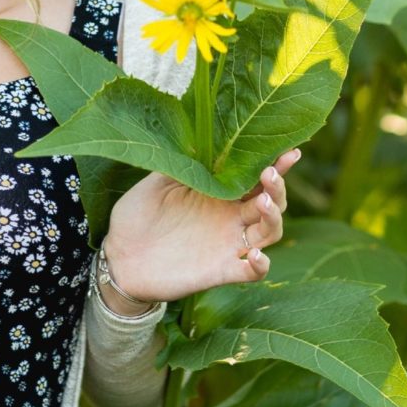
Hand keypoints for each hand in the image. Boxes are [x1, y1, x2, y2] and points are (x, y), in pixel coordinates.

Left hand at [101, 147, 302, 304]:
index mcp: (219, 193)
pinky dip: (260, 265)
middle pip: (272, 202)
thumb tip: (200, 134)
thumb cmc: (137, 218)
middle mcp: (229, 218)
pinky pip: (251, 272)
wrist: (118, 259)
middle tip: (269, 172)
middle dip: (278, 187)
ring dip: (273, 217)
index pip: (255, 176)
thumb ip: (183, 163)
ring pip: (269, 232)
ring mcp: (227, 245)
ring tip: (262, 202)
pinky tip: (255, 255)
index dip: (276, 164)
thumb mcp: (157, 181)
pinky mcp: (220, 272)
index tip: (289, 150)